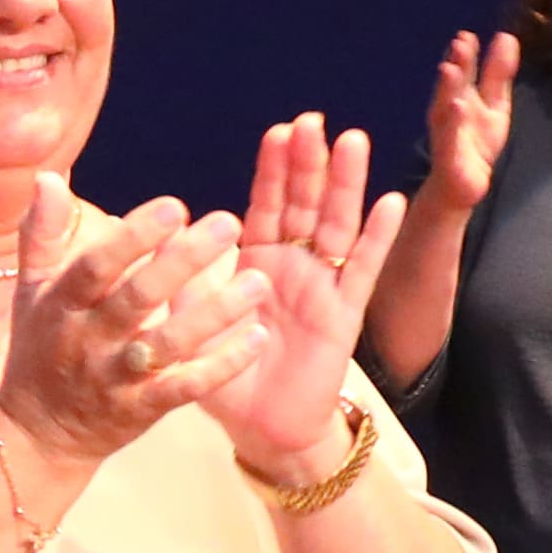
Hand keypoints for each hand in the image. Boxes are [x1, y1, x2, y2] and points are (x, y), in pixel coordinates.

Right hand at [0, 182, 260, 462]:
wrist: (39, 433)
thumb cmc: (41, 346)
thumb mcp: (32, 290)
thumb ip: (42, 233)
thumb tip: (48, 176)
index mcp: (63, 304)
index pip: (96, 266)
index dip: (134, 238)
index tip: (175, 207)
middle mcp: (89, 340)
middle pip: (137, 300)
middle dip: (182, 263)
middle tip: (229, 224)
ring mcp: (117, 378)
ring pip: (169, 345)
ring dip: (215, 314)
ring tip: (259, 282)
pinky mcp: (143, 410)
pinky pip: (186, 388)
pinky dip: (221, 365)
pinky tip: (257, 337)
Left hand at [199, 115, 388, 473]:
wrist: (262, 432)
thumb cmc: (227, 379)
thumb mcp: (191, 325)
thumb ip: (183, 282)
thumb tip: (160, 235)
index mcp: (256, 264)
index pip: (265, 206)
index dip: (272, 170)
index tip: (278, 131)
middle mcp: (293, 267)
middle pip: (304, 204)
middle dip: (308, 163)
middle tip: (313, 121)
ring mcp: (322, 287)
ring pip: (337, 225)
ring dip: (346, 184)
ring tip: (353, 141)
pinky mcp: (345, 315)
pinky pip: (363, 270)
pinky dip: (378, 236)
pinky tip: (391, 202)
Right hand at [422, 29, 521, 212]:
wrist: (463, 185)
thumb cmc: (477, 141)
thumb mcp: (494, 103)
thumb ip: (498, 73)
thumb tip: (508, 36)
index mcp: (461, 97)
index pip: (463, 72)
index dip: (466, 55)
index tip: (468, 36)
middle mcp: (449, 113)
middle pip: (452, 86)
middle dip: (456, 65)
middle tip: (460, 43)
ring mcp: (447, 135)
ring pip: (446, 109)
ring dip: (447, 89)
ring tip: (451, 69)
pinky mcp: (449, 158)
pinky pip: (450, 139)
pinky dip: (453, 122)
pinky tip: (457, 106)